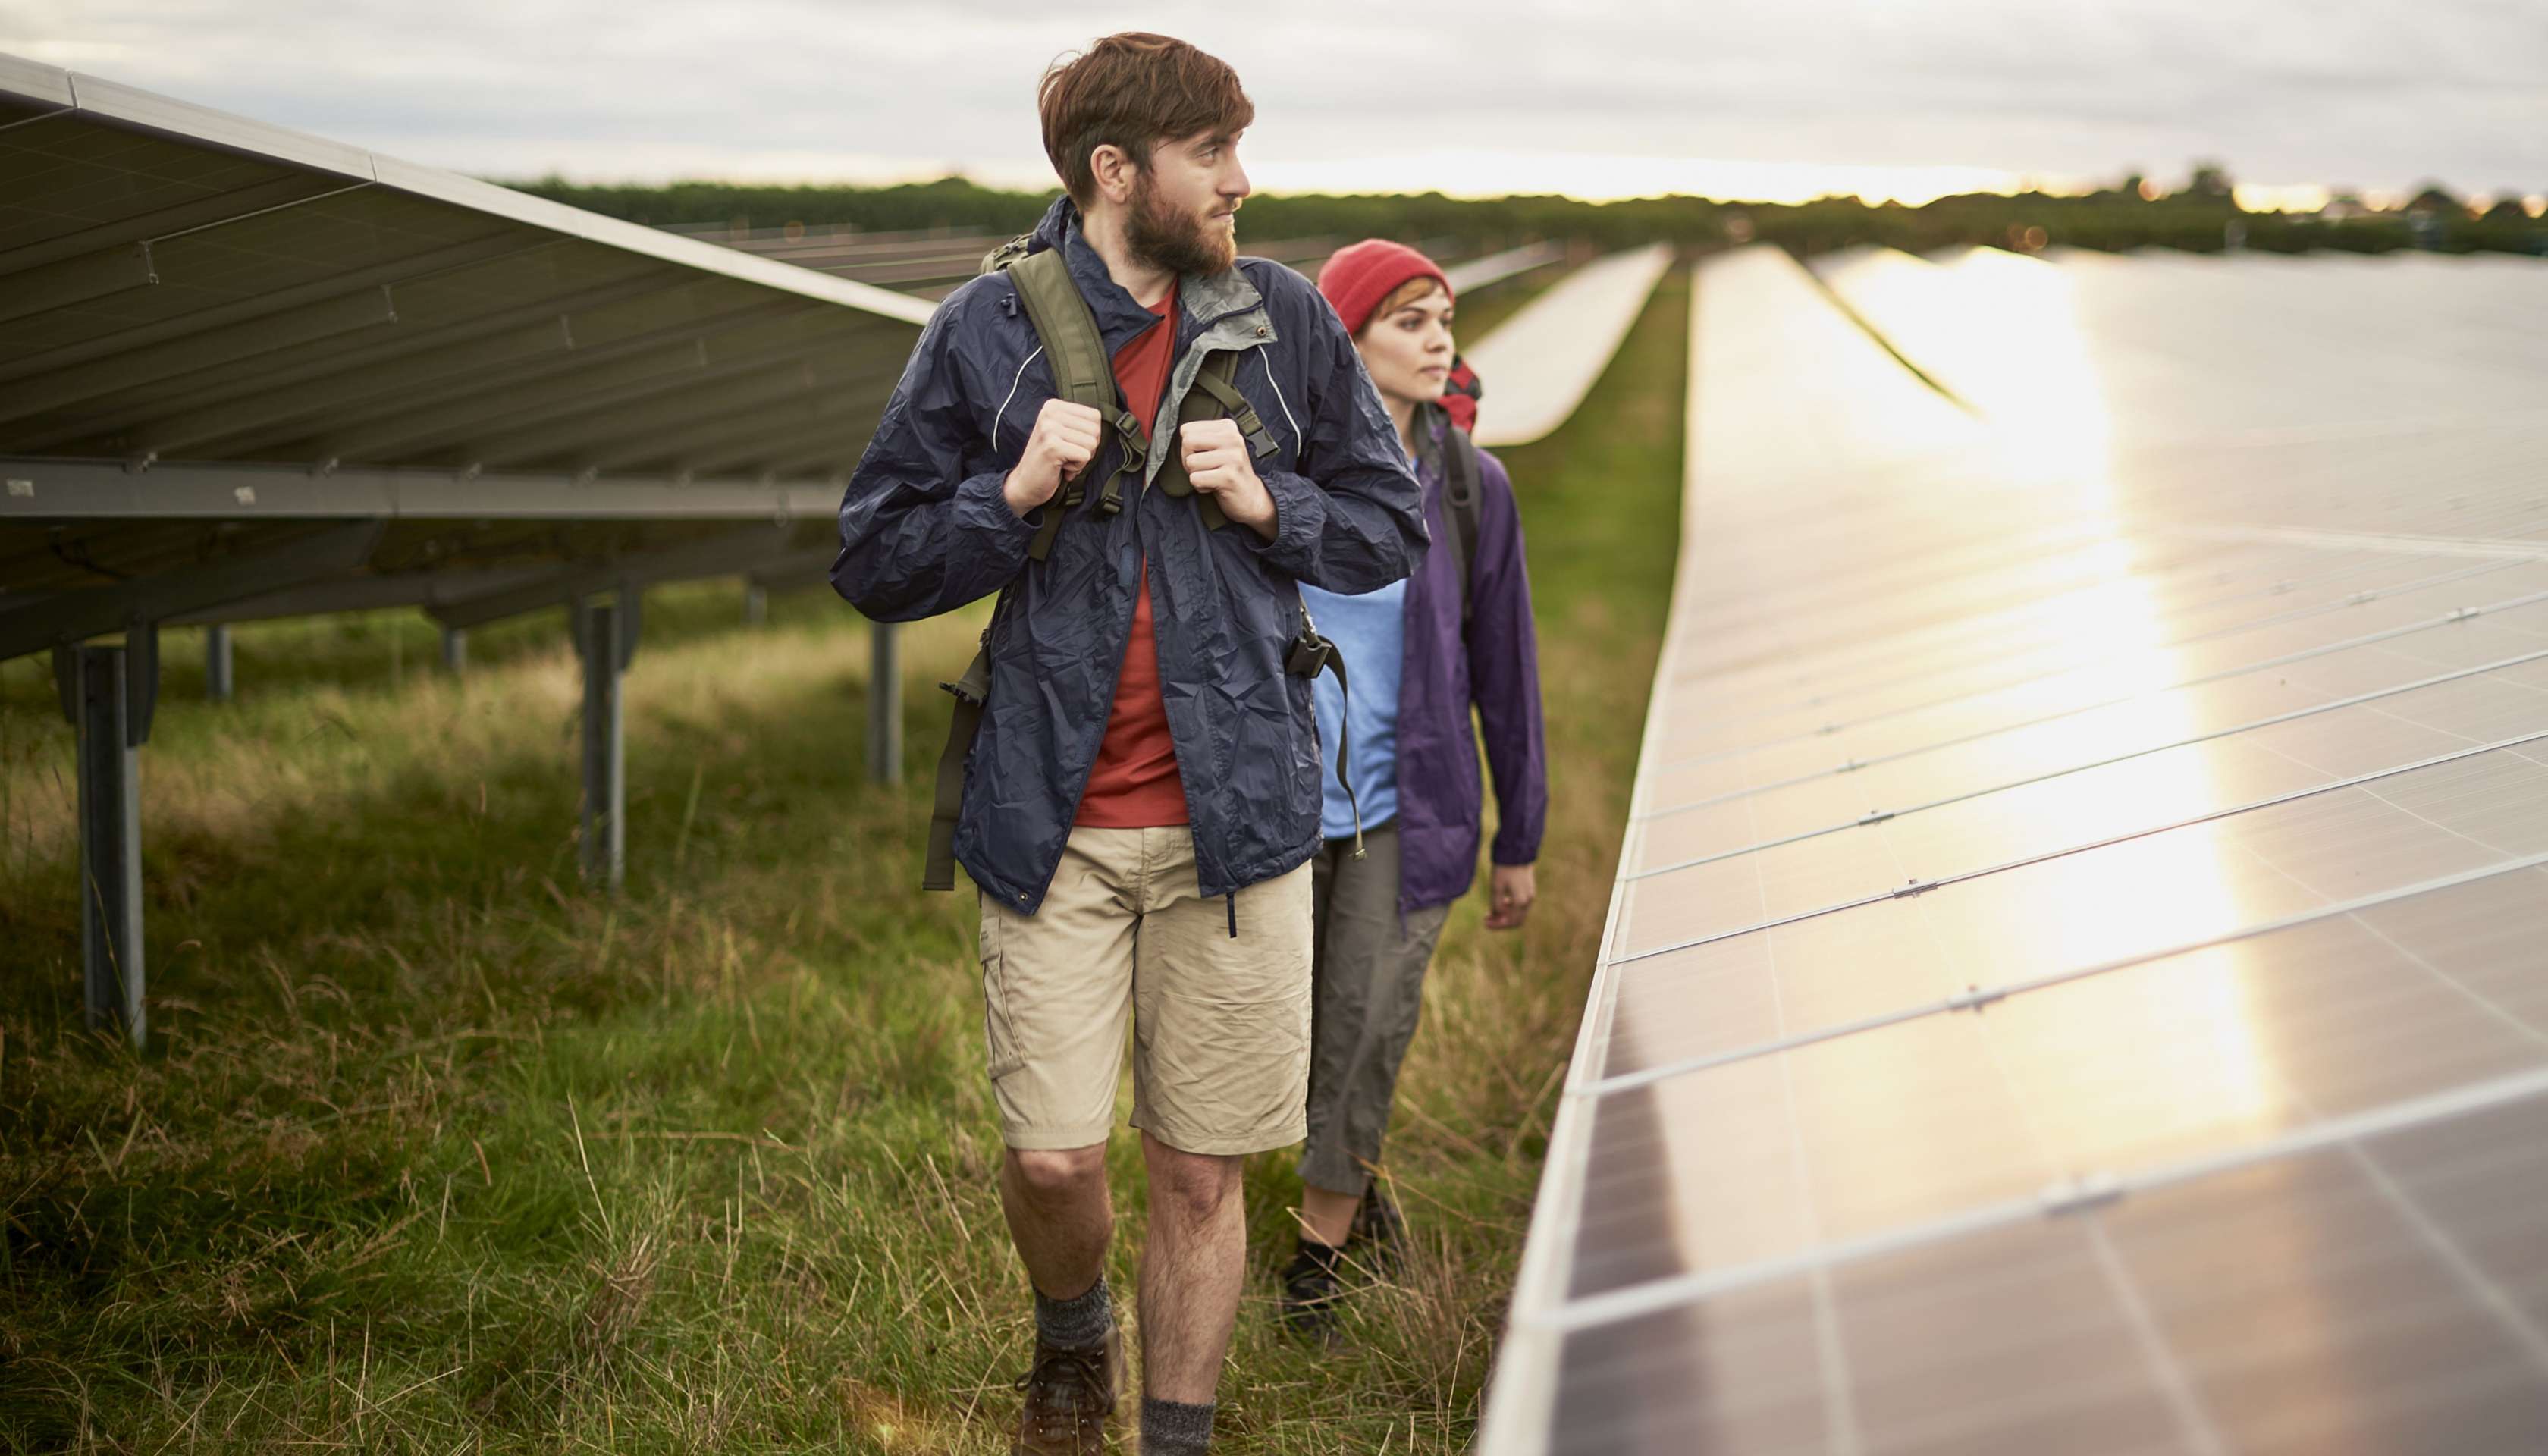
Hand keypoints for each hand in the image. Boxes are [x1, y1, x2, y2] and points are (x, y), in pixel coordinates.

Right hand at [1004, 399, 1102, 516]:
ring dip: (1081, 459)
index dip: (1089, 436)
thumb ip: (1080, 424)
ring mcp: (1050, 428)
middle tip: (1067, 455)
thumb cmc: (1048, 461)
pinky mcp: (1052, 446)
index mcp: (1053, 405)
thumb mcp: (1063, 433)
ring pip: (1092, 443)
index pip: (1095, 416)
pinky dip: (1076, 467)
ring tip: (1063, 461)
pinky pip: (1085, 456)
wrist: (1024, 483)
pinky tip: (1061, 468)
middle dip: (1086, 448)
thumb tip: (1110, 423)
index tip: (1070, 444)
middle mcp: (1050, 412)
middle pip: (1095, 429)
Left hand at [1179, 419, 1277, 539]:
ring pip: (1190, 462)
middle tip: (1206, 468)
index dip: (1189, 447)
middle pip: (1187, 442)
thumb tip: (1179, 435)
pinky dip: (1201, 487)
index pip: (1187, 429)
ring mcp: (1233, 457)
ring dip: (1196, 475)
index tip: (1205, 456)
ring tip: (1212, 477)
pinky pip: (1195, 479)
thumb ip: (1201, 437)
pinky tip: (1215, 486)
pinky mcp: (1228, 477)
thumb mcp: (1219, 447)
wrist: (1252, 497)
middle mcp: (1233, 438)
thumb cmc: (1229, 472)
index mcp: (1228, 427)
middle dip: (1189, 460)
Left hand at [1484, 863, 1535, 930]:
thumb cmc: (1504, 868)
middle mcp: (1528, 900)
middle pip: (1516, 920)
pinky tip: (1501, 901)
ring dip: (1505, 915)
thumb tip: (1497, 917)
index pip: (1510, 922)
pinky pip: (1520, 905)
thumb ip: (1496, 905)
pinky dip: (1510, 907)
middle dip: (1501, 922)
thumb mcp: (1496, 887)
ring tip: (1491, 910)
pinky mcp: (1529, 889)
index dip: (1496, 925)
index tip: (1484, 922)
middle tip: (1487, 918)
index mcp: (1521, 902)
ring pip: (1518, 913)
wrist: (1517, 851)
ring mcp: (1530, 895)